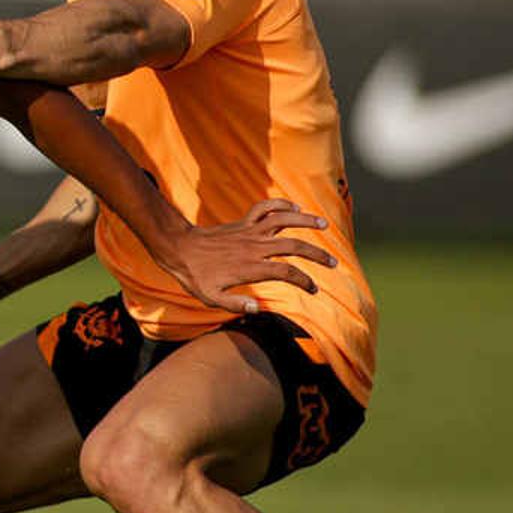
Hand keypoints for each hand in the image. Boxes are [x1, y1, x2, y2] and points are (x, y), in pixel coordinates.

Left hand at [156, 199, 336, 314]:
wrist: (179, 249)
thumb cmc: (195, 277)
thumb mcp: (210, 298)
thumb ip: (234, 305)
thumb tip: (258, 309)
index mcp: (250, 267)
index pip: (287, 273)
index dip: (304, 281)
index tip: (313, 288)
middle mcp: (254, 247)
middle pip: (294, 246)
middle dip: (316, 254)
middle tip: (333, 263)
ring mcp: (249, 232)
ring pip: (283, 220)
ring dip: (305, 221)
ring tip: (324, 224)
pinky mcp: (243, 222)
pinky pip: (265, 208)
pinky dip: (281, 204)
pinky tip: (295, 207)